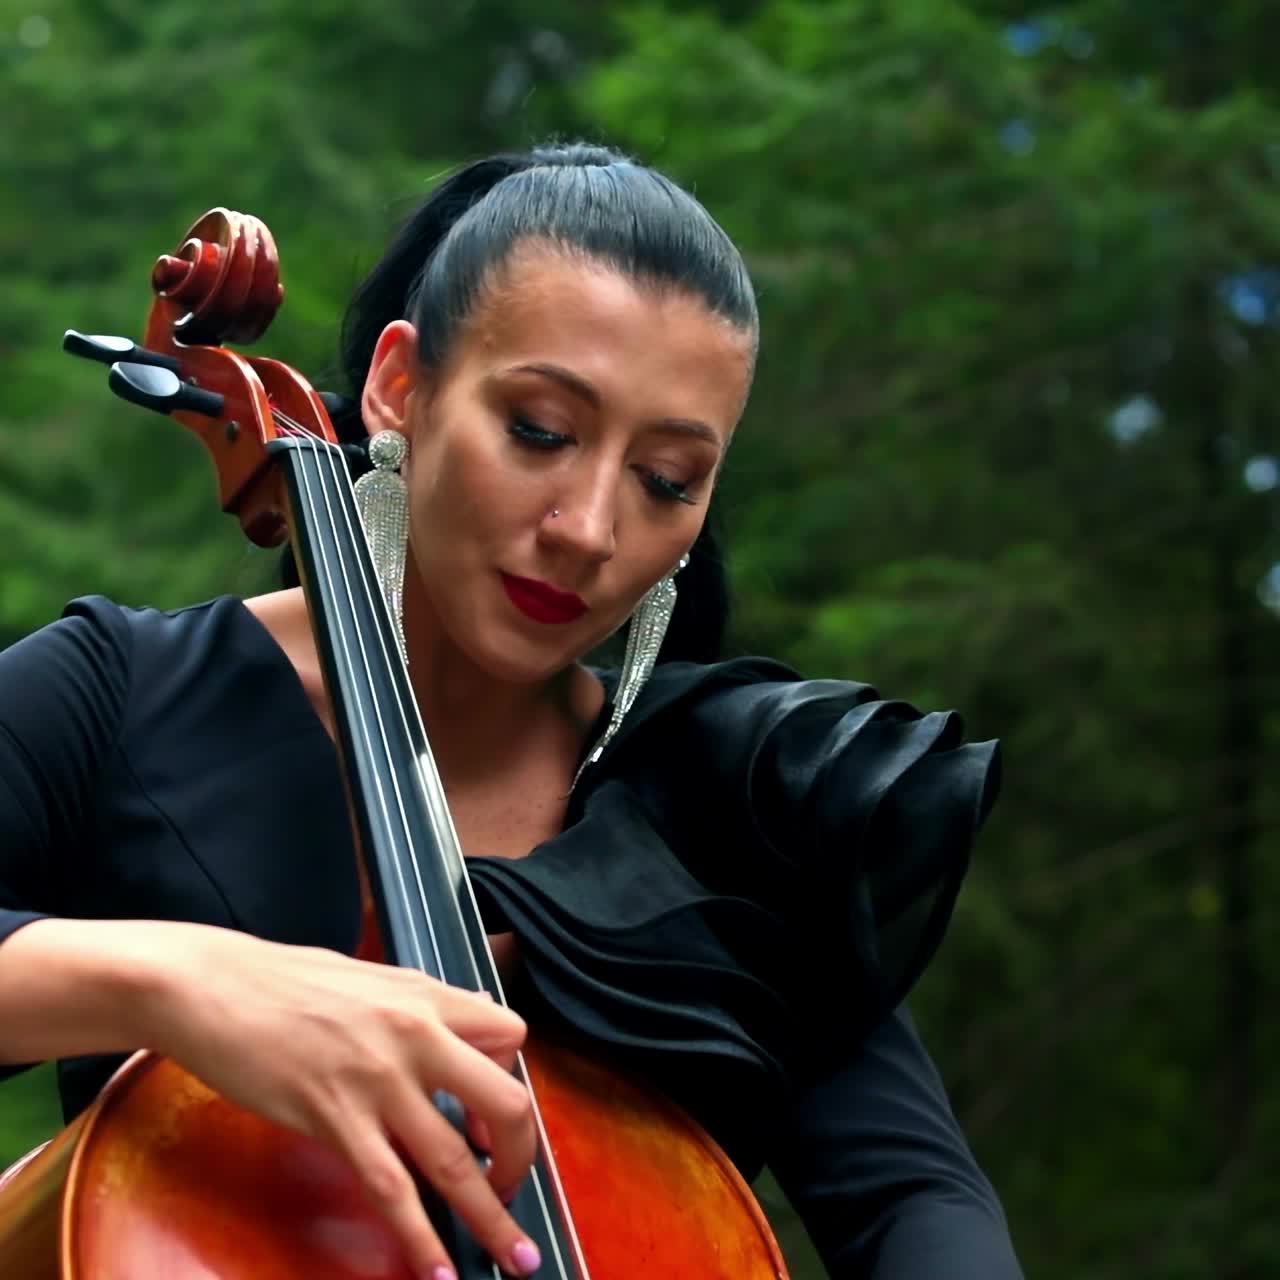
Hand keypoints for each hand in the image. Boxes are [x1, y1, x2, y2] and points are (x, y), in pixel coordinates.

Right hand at [141, 925, 539, 1278]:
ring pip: (456, 1162)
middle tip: (511, 1186)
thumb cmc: (282, 979)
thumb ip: (422, 1004)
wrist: (210, 986)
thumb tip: (470, 1017)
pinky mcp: (335, 1121)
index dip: (507, 1080)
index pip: (509, 1037)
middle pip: (506, 1102)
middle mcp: (415, 1036)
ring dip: (491, 1218)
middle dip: (522, 1156)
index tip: (487, 1115)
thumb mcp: (370, 977)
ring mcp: (378, 1083)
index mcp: (426, 996)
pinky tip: (437, 1272)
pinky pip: (392, 1191)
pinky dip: (420, 1240)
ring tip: (515, 1258)